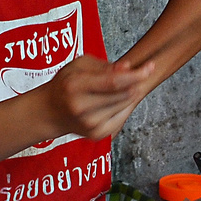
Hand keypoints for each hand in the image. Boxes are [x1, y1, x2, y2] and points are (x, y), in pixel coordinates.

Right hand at [37, 56, 155, 140]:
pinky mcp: (96, 134)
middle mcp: (81, 107)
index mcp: (75, 85)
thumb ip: (105, 66)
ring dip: (132, 93)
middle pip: (123, 94)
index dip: (135, 74)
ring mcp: (89, 124)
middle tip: (144, 72)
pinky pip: (122, 117)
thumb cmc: (66, 84)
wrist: (50, 112)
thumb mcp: (79, 66)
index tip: (150, 67)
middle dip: (137, 82)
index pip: (113, 81)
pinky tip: (120, 98)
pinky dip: (125, 106)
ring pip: (125, 105)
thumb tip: (129, 68)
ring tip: (128, 84)